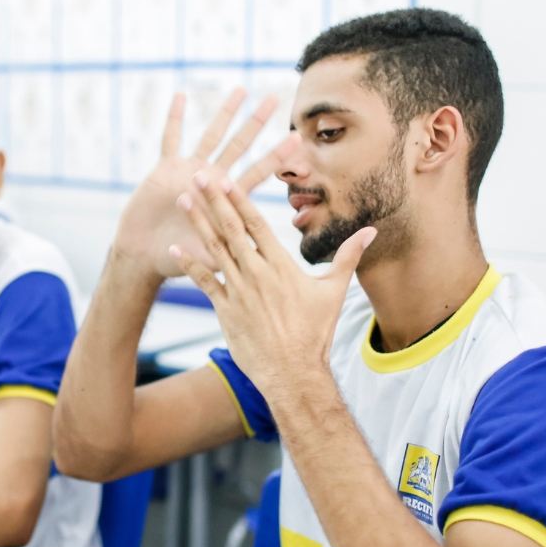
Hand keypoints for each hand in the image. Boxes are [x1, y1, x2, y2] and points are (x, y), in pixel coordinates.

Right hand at [114, 88, 282, 278]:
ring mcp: (189, 170)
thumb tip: (262, 255)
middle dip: (256, 123)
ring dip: (226, 113)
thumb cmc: (178, 260)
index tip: (295, 138)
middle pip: (240, 145)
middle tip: (274, 99)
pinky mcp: (166, 168)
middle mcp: (212, 179)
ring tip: (241, 90)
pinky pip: (171, 138)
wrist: (144, 254)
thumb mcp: (211, 258)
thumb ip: (232, 251)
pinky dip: (176, 118)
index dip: (276, 156)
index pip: (257, 173)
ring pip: (212, 135)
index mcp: (226, 199)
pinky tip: (181, 96)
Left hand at [169, 154, 375, 397]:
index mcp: (280, 265)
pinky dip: (188, 264)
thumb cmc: (315, 333)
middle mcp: (256, 274)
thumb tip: (372, 230)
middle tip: (198, 175)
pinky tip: (173, 247)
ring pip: (214, 249)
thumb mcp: (334, 291)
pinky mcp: (225, 310)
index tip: (225, 179)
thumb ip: (348, 257)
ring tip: (183, 200)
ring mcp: (238, 291)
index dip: (239, 200)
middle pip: (231, 229)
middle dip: (213, 201)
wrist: (292, 372)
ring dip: (197, 223)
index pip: (256, 224)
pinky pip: (203, 282)